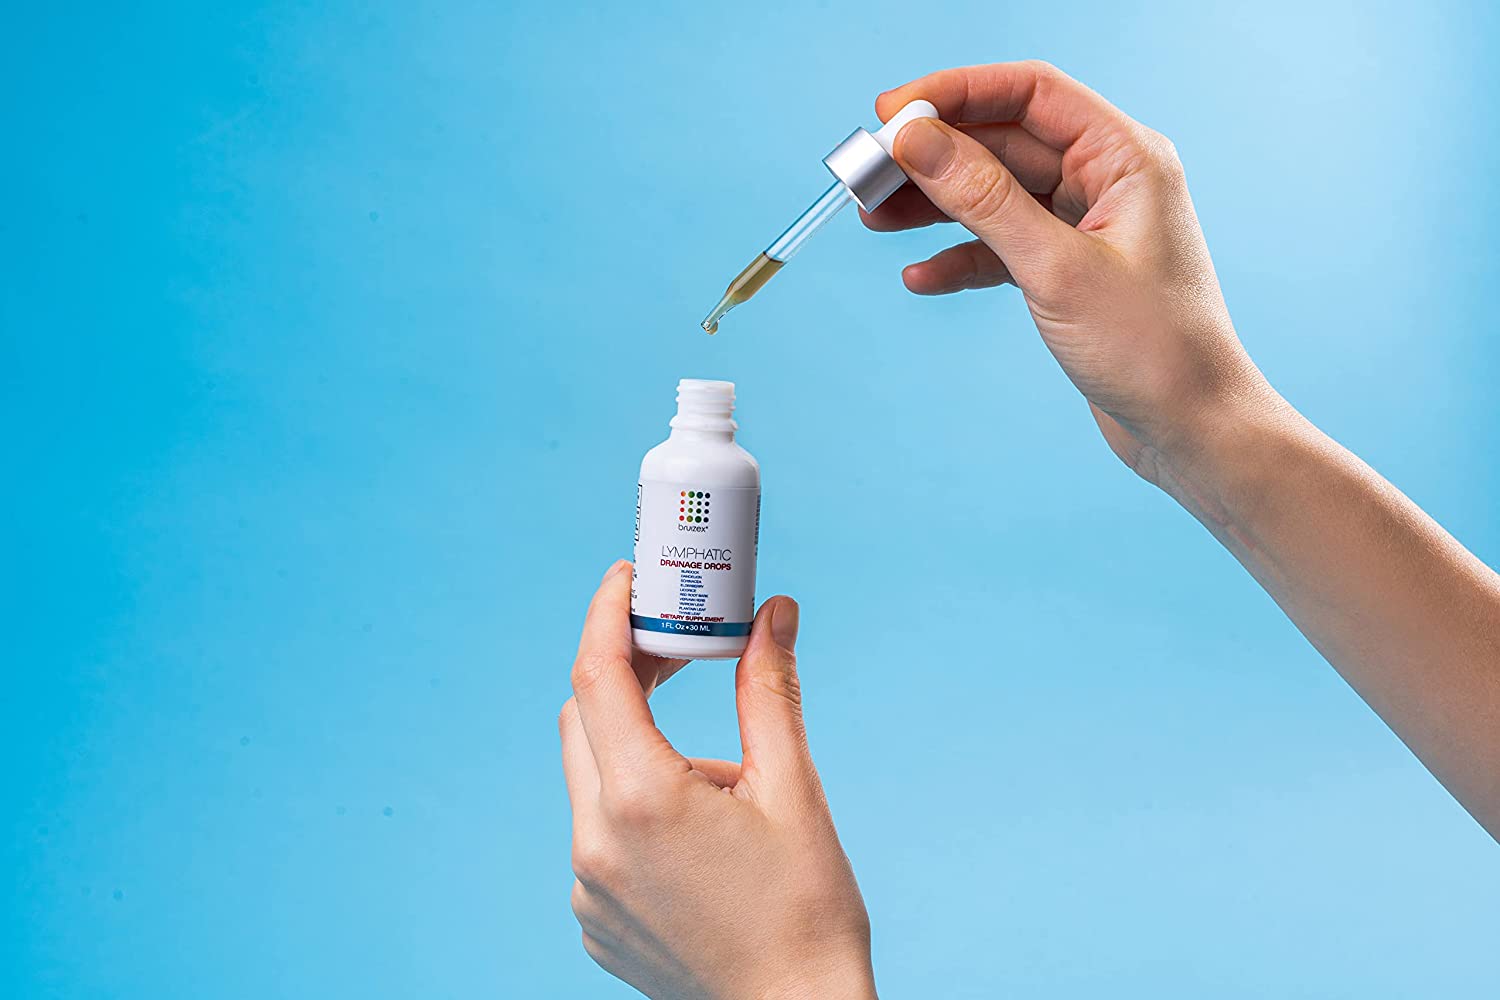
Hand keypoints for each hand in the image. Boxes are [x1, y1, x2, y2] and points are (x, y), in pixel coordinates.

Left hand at [559, 561, 875, 998]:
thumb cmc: (806, 910)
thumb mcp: (793, 790)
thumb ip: (770, 691)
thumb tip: (773, 613)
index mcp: (642, 801)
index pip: (596, 678)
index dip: (606, 616)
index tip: (626, 578)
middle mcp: (595, 845)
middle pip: (583, 721)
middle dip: (622, 674)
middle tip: (676, 650)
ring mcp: (588, 889)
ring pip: (592, 779)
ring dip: (638, 747)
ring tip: (719, 777)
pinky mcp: (594, 920)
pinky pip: (598, 835)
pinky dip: (634, 805)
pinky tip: (698, 828)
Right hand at [867, 60, 1277, 480]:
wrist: (1191, 429)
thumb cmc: (1153, 349)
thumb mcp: (1056, 268)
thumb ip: (982, 200)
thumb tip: (917, 141)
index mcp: (1125, 156)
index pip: (1029, 92)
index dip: (956, 91)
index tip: (890, 110)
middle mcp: (1108, 179)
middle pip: (1002, 141)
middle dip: (932, 155)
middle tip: (867, 174)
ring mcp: (1086, 225)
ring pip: (994, 194)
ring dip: (934, 204)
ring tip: (874, 217)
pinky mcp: (1068, 270)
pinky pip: (1000, 246)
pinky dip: (959, 257)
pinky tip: (920, 276)